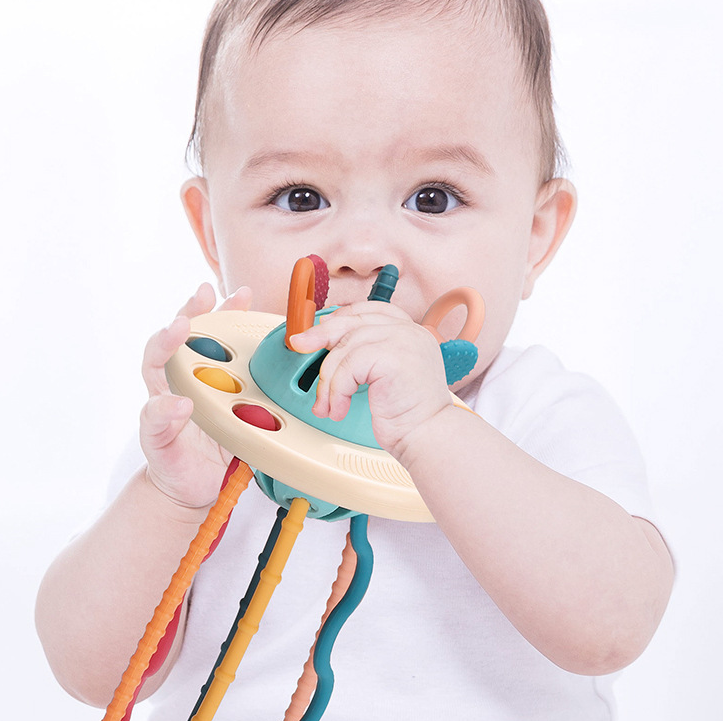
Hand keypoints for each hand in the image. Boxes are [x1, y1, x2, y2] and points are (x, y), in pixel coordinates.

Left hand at [140, 283, 252, 507]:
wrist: (194, 485)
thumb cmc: (171, 463)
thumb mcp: (159, 447)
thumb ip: (159, 425)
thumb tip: (178, 403)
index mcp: (163, 389)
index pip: (157, 356)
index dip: (166, 338)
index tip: (180, 326)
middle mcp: (188, 380)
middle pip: (190, 338)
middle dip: (200, 310)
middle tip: (210, 292)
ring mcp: (215, 385)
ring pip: (221, 345)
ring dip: (231, 318)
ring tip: (245, 295)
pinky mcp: (238, 394)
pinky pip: (247, 366)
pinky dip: (257, 346)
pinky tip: (271, 333)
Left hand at [289, 301, 451, 458]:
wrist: (428, 435)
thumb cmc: (408, 414)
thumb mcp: (384, 375)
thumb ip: (365, 355)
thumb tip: (326, 342)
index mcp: (411, 332)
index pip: (371, 309)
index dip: (341, 316)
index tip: (320, 329)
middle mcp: (410, 331)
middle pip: (353, 321)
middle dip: (321, 334)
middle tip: (300, 345)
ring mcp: (403, 341)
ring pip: (346, 348)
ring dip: (329, 381)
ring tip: (328, 405)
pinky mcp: (392, 357)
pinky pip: (348, 367)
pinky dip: (337, 391)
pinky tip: (340, 408)